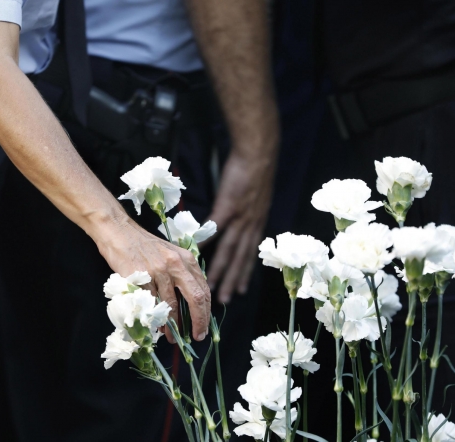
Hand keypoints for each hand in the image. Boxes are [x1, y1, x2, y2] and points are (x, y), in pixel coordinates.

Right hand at [93, 215, 211, 342]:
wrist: (118, 231)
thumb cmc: (143, 246)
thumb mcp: (170, 254)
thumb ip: (182, 274)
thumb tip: (190, 303)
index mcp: (186, 259)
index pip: (203, 289)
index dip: (206, 312)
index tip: (204, 327)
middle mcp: (176, 264)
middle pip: (195, 297)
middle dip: (199, 321)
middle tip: (197, 336)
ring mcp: (158, 270)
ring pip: (171, 305)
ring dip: (172, 325)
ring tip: (171, 337)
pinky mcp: (141, 277)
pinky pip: (151, 303)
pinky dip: (154, 317)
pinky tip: (155, 326)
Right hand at [205, 151, 275, 302]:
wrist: (258, 154)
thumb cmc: (255, 170)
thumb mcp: (256, 196)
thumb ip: (247, 212)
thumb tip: (237, 221)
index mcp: (257, 223)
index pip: (251, 254)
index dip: (245, 273)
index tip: (241, 291)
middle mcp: (251, 225)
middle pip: (240, 258)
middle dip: (233, 281)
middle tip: (224, 301)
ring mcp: (240, 217)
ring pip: (229, 250)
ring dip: (220, 270)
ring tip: (211, 286)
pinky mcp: (228, 206)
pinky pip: (215, 228)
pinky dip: (206, 241)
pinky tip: (196, 253)